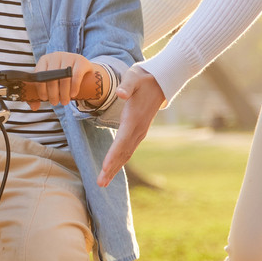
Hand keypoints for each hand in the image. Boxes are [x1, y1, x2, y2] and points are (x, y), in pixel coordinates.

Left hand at [33, 51, 105, 106]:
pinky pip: (76, 74)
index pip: (39, 75)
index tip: (45, 98)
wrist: (82, 69)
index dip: (41, 89)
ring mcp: (69, 57)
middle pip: (52, 77)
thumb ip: (41, 94)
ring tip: (64, 102)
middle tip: (55, 103)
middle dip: (53, 93)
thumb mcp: (50, 83)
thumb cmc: (62, 77)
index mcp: (44, 60)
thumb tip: (34, 107)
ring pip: (64, 77)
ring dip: (64, 92)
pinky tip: (73, 94)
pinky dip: (74, 86)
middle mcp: (55, 56)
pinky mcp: (81, 60)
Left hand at [97, 64, 166, 186]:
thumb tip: (121, 94)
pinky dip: (119, 161)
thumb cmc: (144, 78)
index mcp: (134, 119)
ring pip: (126, 154)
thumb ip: (127, 86)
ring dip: (114, 168)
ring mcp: (140, 132)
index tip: (104, 168)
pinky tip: (111, 169)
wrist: (161, 81)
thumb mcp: (134, 76)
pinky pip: (127, 150)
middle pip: (123, 153)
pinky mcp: (139, 132)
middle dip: (111, 169)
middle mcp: (138, 129)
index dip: (113, 155)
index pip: (122, 141)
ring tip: (102, 182)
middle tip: (100, 184)